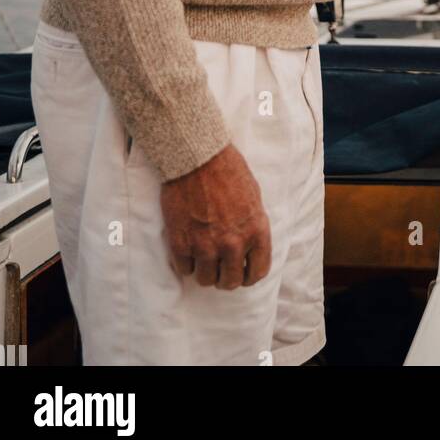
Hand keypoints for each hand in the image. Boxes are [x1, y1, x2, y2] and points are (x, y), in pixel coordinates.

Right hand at [160, 143, 271, 288]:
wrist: (198, 156)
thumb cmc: (228, 170)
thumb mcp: (254, 196)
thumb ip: (252, 225)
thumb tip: (249, 245)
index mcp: (256, 232)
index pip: (257, 272)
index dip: (249, 275)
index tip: (241, 271)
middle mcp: (233, 244)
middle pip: (231, 282)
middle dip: (225, 276)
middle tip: (219, 266)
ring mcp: (206, 246)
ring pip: (206, 280)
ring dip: (204, 271)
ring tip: (202, 256)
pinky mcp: (181, 243)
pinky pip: (184, 270)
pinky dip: (185, 262)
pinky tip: (187, 247)